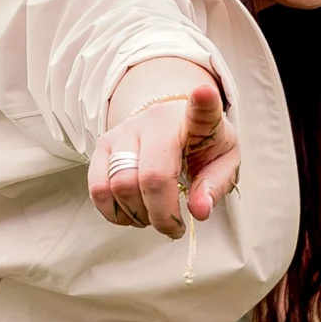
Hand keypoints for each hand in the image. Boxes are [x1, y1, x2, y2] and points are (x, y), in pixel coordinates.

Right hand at [90, 61, 238, 238]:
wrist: (171, 125)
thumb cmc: (201, 145)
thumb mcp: (223, 162)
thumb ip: (214, 185)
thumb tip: (199, 211)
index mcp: (194, 120)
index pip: (200, 109)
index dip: (203, 102)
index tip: (204, 94)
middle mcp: (154, 119)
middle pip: (151, 177)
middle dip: (162, 215)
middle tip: (173, 227)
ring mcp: (124, 130)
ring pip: (120, 186)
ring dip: (138, 215)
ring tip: (153, 218)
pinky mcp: (103, 144)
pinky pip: (98, 188)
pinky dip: (114, 212)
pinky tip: (132, 214)